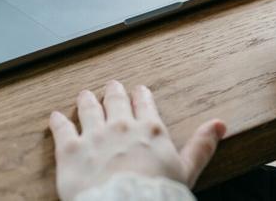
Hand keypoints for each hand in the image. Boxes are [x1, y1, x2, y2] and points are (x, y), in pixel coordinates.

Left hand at [49, 80, 225, 200]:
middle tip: (111, 85)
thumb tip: (220, 124)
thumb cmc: (157, 192)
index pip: (144, 104)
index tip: (138, 90)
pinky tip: (55, 116)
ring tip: (85, 95)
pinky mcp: (69, 151)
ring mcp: (94, 136)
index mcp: (150, 130)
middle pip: (115, 102)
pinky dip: (58, 121)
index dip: (140, 96)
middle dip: (113, 92)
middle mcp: (121, 126)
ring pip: (88, 110)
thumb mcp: (186, 169)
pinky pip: (62, 129)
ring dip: (87, 101)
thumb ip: (201, 146)